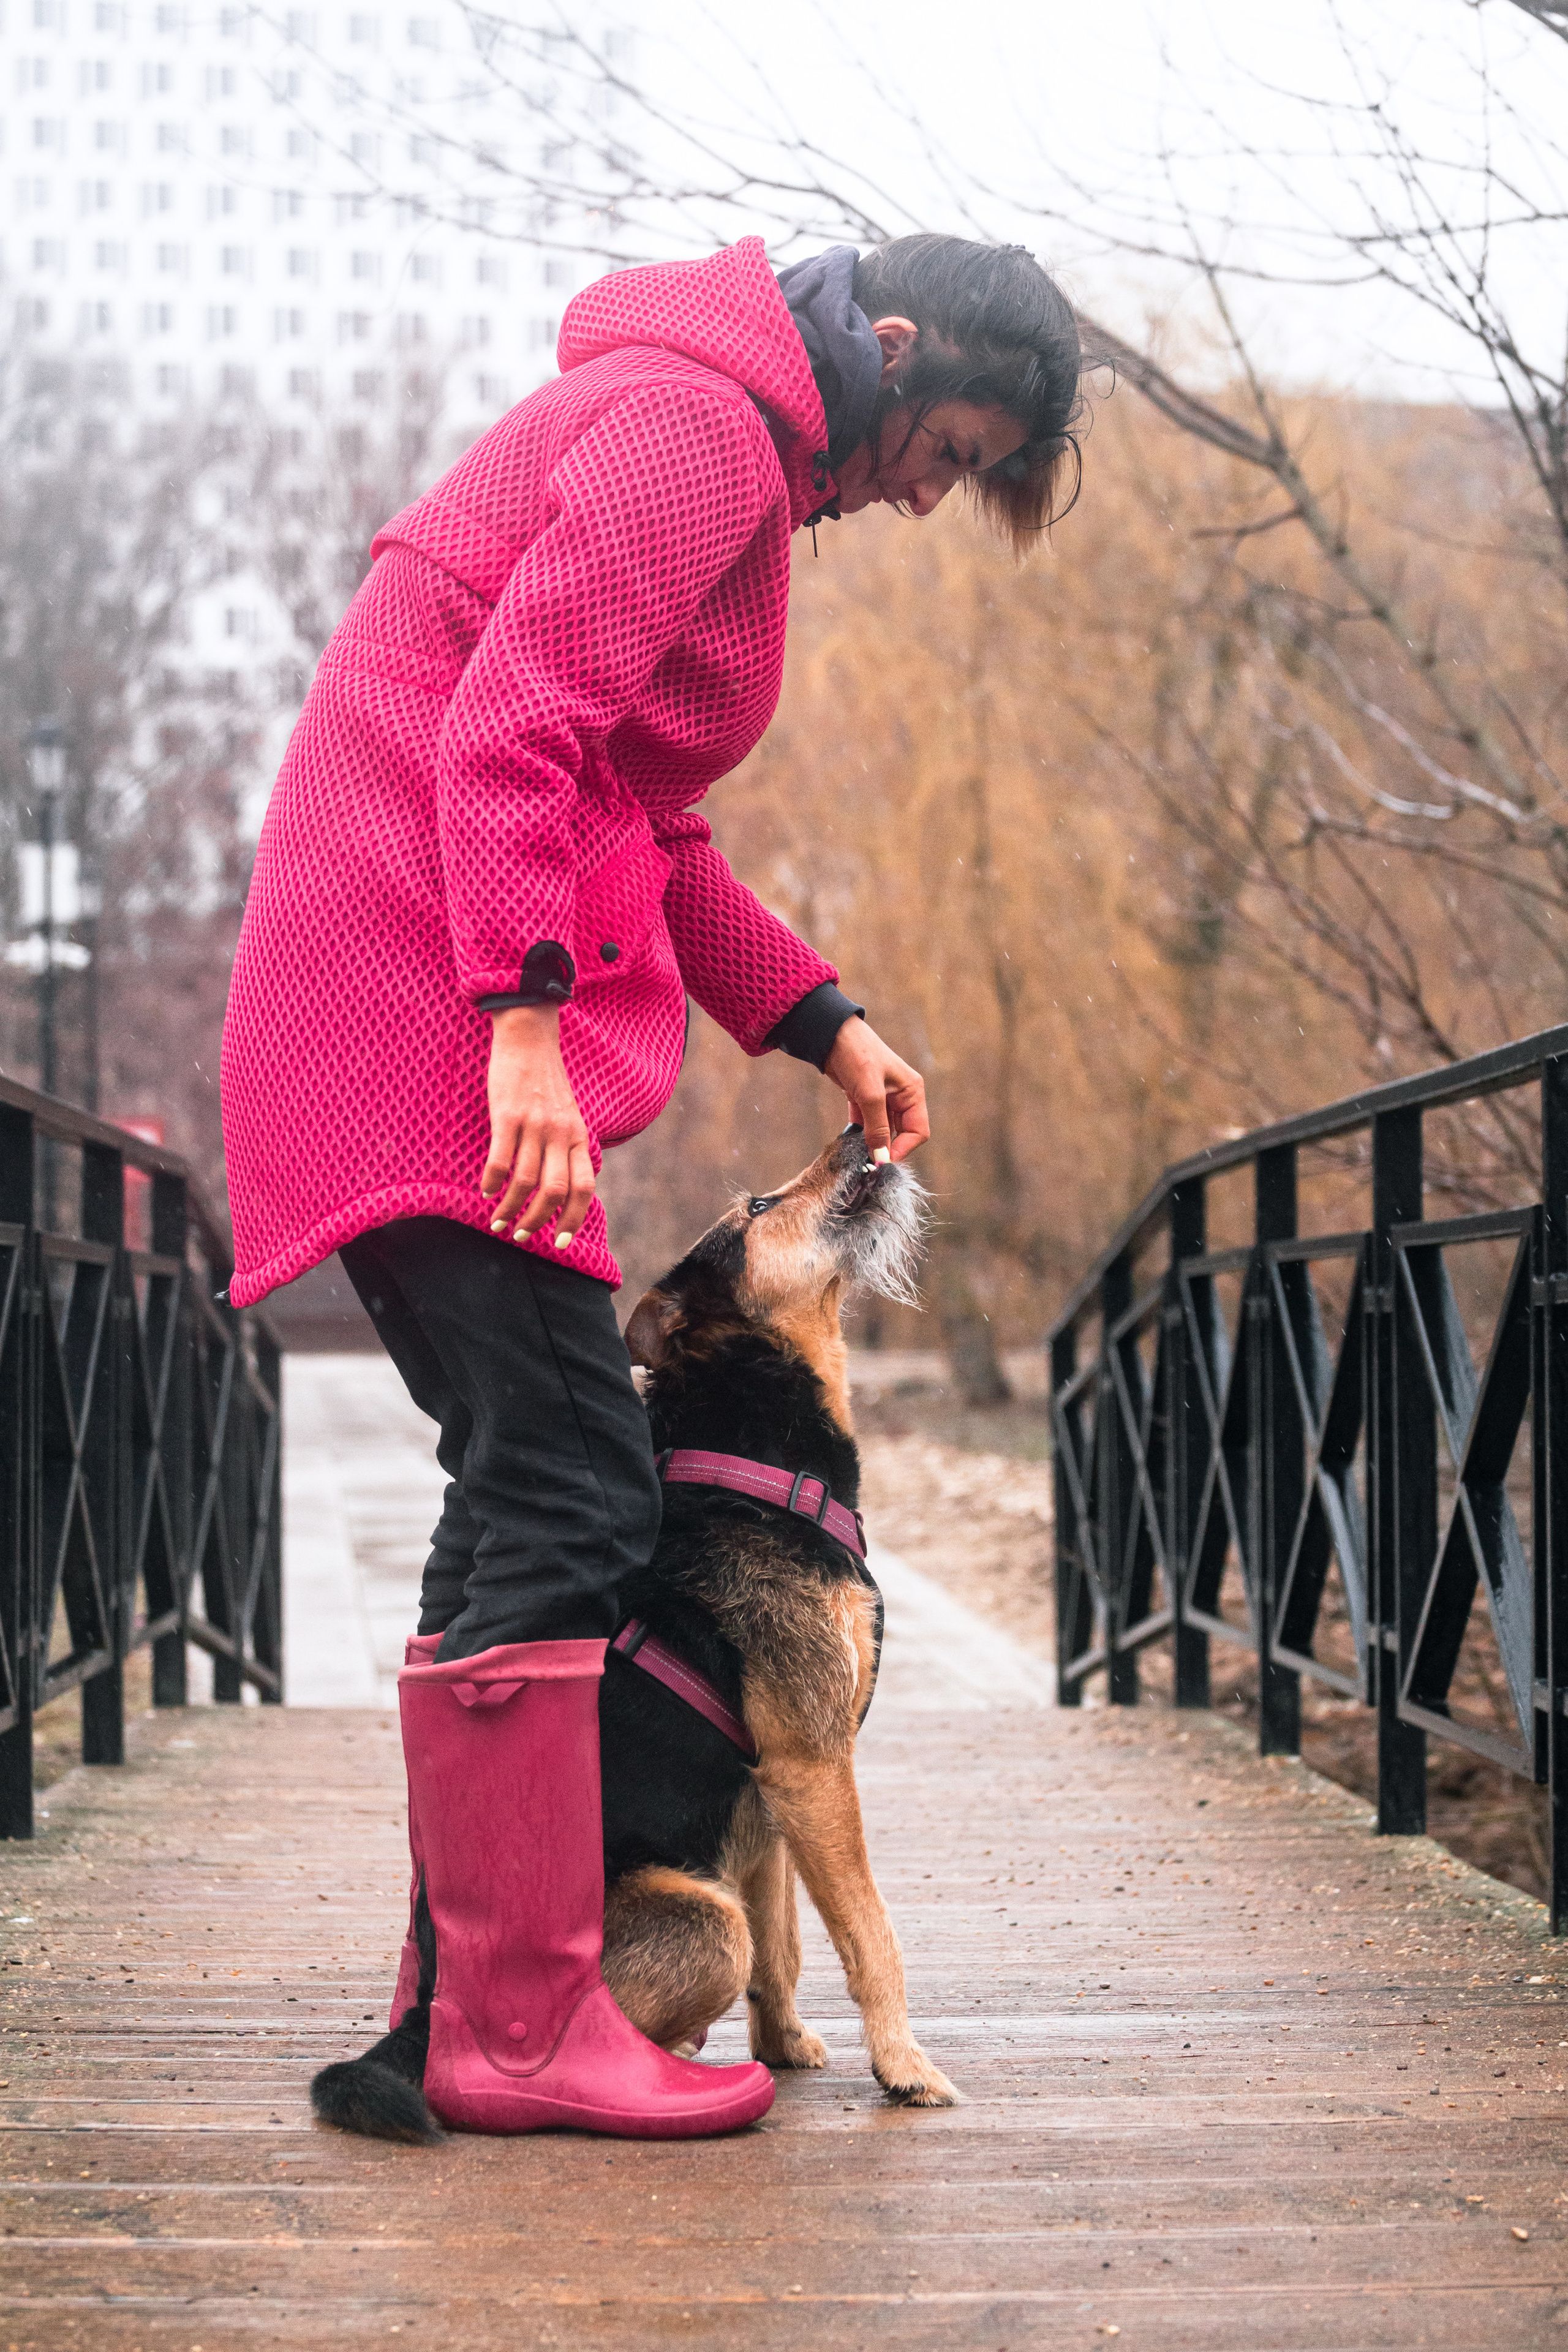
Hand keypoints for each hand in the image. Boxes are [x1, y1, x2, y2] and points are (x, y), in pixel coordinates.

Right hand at [479, 1004, 595, 1247]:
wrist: (529, 1038)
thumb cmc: (545, 1082)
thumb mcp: (569, 1117)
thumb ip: (568, 1149)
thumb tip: (563, 1188)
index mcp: (578, 1137)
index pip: (583, 1189)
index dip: (572, 1220)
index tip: (558, 1242)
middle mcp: (560, 1134)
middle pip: (554, 1192)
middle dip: (537, 1221)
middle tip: (520, 1234)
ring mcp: (534, 1124)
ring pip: (525, 1181)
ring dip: (509, 1208)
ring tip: (497, 1221)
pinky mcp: (508, 1114)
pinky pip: (500, 1158)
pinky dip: (492, 1181)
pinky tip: (484, 1191)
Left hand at [822, 1016, 929, 1163]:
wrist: (830, 1034)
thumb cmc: (857, 1055)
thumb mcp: (870, 1093)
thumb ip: (878, 1127)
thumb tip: (881, 1157)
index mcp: (912, 1092)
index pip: (918, 1131)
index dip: (902, 1149)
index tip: (882, 1160)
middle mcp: (901, 1096)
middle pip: (901, 1134)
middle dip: (886, 1148)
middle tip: (868, 1161)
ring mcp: (882, 1098)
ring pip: (882, 1130)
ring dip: (871, 1142)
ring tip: (858, 1153)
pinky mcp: (864, 1099)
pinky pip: (866, 1124)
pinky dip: (859, 1134)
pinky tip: (850, 1142)